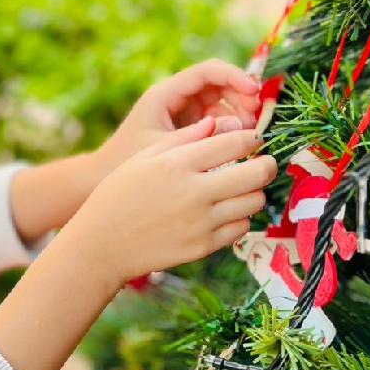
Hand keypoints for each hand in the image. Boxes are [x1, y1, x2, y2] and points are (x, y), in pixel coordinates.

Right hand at [64, 116, 274, 288]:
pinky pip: (241, 228)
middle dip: (266, 165)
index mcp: (178, 163)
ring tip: (239, 189)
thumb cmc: (119, 194)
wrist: (103, 244)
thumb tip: (218, 123)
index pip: (235, 142)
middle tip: (262, 163)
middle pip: (256, 173)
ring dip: (253, 192)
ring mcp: (201, 222)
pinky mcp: (204, 246)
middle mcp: (194, 192)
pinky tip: (224, 212)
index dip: (251, 138)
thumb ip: (183, 138)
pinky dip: (239, 218)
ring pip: (254, 202)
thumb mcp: (144, 157)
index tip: (251, 139)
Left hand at [92, 60, 260, 178]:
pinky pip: (216, 123)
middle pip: (219, 85)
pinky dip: (230, 130)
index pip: (208, 72)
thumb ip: (202, 137)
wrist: (100, 180)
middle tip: (257, 119)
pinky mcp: (188, 131)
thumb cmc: (126, 162)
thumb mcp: (165, 149)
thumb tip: (241, 126)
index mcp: (165, 94)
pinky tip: (239, 147)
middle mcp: (175, 99)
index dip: (235, 77)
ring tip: (249, 136)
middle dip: (242, 97)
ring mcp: (183, 114)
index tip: (255, 93)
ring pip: (221, 104)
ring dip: (239, 114)